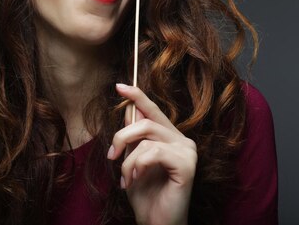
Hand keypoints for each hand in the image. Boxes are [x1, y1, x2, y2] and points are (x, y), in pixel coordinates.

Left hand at [107, 83, 196, 224]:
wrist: (155, 223)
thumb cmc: (145, 196)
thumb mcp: (132, 162)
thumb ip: (133, 139)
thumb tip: (127, 112)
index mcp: (171, 138)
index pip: (154, 110)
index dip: (137, 96)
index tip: (119, 86)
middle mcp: (183, 141)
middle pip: (146, 120)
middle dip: (121, 135)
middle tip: (111, 155)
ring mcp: (187, 152)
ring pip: (146, 137)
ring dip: (127, 159)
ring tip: (125, 178)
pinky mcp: (187, 165)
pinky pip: (153, 153)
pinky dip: (137, 165)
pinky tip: (134, 180)